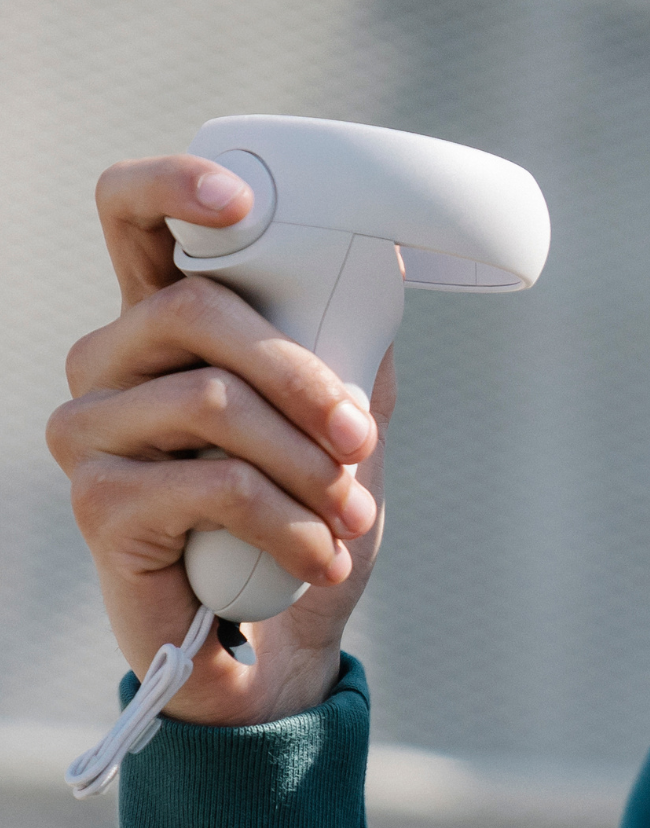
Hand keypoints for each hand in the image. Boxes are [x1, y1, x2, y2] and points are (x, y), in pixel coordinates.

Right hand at [46, 154, 392, 724]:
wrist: (272, 642)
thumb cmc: (301, 516)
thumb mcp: (339, 423)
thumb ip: (348, 349)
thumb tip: (382, 283)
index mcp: (161, 320)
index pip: (128, 214)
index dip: (171, 185)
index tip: (239, 201)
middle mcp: (107, 361)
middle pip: (193, 308)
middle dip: (300, 372)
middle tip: (360, 436)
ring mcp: (89, 431)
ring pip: (210, 399)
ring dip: (305, 461)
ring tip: (351, 516)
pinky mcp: (97, 503)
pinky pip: (210, 484)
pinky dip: (287, 521)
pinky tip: (318, 556)